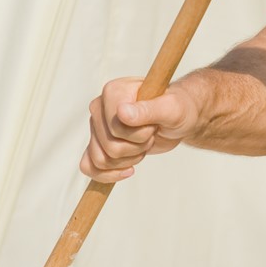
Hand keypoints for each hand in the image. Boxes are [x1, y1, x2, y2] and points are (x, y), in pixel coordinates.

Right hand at [80, 76, 206, 182]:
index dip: (140, 134)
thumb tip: (122, 113)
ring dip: (129, 159)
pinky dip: (108, 174)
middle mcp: (99, 107)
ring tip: (143, 144)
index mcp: (113, 92)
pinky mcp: (98, 143)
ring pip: (101, 159)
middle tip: (151, 134)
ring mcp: (96, 126)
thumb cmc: (177, 108)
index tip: (154, 123)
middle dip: (137, 148)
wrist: (177, 118)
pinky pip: (88, 166)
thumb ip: (148, 109)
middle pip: (109, 146)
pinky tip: (128, 169)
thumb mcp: (171, 108)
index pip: (116, 128)